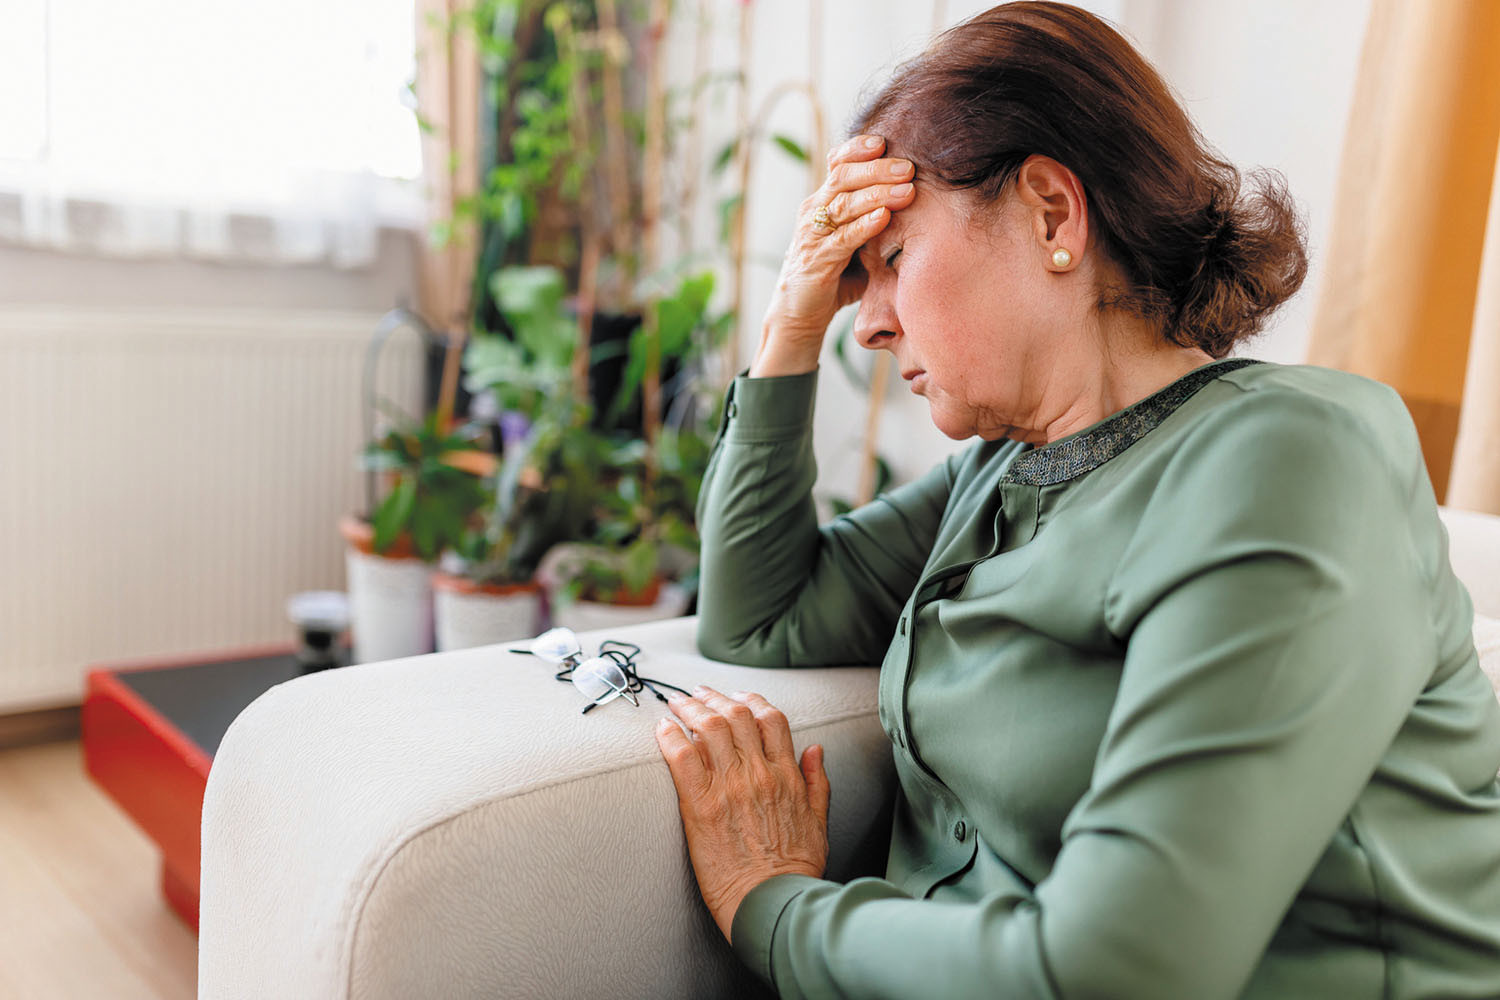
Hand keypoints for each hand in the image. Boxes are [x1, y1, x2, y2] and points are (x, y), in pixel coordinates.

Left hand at [655, 686, 830, 942]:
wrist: (772, 903)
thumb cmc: (795, 870)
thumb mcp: (819, 822)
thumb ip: (817, 782)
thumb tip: (815, 749)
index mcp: (787, 775)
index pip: (770, 719)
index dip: (751, 699)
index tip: (736, 696)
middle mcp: (758, 774)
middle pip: (735, 715)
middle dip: (713, 697)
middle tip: (697, 693)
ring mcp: (729, 788)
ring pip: (708, 728)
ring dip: (690, 708)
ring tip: (676, 703)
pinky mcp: (701, 807)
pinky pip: (681, 758)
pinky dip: (670, 737)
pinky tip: (662, 729)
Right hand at [752, 135, 915, 375]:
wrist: (799, 314)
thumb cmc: (834, 275)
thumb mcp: (855, 241)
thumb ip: (876, 220)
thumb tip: (920, 202)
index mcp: (822, 201)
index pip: (837, 164)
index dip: (858, 148)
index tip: (885, 141)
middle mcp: (813, 212)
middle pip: (843, 177)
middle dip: (877, 169)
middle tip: (908, 167)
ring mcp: (812, 235)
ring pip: (844, 204)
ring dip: (877, 194)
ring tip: (906, 189)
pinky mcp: (815, 261)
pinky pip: (842, 238)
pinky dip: (864, 226)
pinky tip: (884, 217)